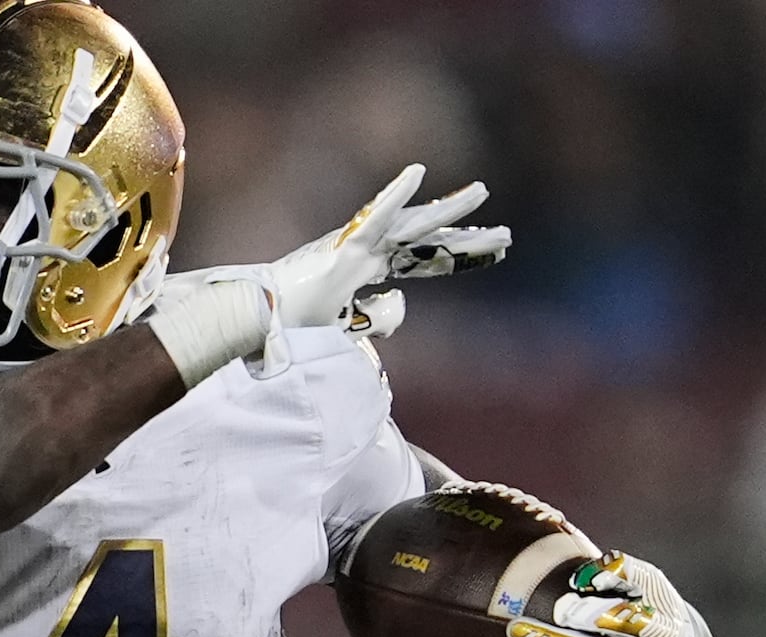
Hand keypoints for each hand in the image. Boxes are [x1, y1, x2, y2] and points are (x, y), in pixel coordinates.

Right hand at [259, 163, 506, 341]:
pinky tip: (417, 173)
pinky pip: (371, 219)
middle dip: (467, 239)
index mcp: (364, 271)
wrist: (258, 334)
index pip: (424, 259)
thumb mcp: (350, 332)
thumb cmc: (292, 332)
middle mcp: (363, 253)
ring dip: (446, 211)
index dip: (460, 255)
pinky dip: (393, 196)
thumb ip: (380, 318)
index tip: (497, 251)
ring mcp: (352, 249)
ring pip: (410, 226)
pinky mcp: (339, 250)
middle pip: (426, 241)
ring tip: (482, 195)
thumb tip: (403, 300)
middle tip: (507, 236)